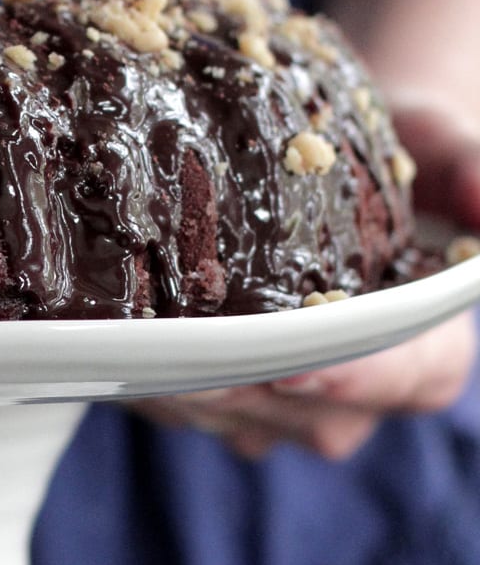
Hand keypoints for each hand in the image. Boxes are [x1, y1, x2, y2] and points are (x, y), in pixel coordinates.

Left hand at [134, 93, 479, 460]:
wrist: (324, 157)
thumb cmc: (394, 150)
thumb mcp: (441, 141)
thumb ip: (468, 167)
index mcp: (430, 345)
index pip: (415, 378)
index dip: (361, 378)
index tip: (301, 365)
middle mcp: (360, 391)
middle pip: (314, 415)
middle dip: (252, 392)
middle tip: (195, 361)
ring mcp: (289, 406)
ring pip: (242, 423)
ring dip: (192, 394)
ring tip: (145, 354)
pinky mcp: (225, 398)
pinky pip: (189, 412)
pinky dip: (153, 383)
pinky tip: (119, 349)